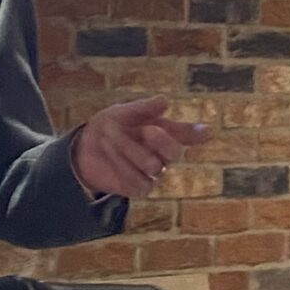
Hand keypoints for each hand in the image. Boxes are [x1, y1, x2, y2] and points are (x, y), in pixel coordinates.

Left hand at [71, 95, 206, 199]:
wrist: (84, 147)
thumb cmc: (109, 126)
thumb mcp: (122, 112)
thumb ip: (143, 108)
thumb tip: (165, 101)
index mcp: (164, 133)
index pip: (186, 135)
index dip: (196, 134)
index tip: (206, 132)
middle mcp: (163, 155)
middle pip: (174, 153)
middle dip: (162, 140)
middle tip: (147, 129)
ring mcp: (153, 174)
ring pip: (153, 166)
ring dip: (129, 148)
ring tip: (109, 134)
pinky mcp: (139, 188)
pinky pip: (138, 180)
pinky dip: (121, 163)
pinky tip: (109, 150)